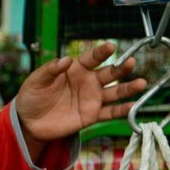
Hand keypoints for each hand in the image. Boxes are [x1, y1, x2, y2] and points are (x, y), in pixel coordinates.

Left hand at [13, 42, 147, 146]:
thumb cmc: (32, 97)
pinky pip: (110, 113)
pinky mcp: (91, 116)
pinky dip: (122, 110)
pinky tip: (133, 105)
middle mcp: (88, 82)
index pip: (92, 58)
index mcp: (76, 69)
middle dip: (120, 68)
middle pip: (108, 73)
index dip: (101, 52)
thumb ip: (50, 70)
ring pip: (114, 92)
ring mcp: (92, 99)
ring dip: (128, 88)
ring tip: (141, 83)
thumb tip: (66, 59)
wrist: (28, 122)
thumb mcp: (36, 81)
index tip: (110, 46)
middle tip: (130, 62)